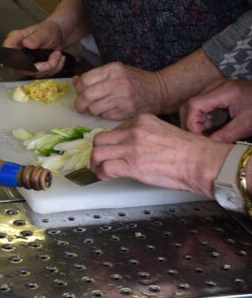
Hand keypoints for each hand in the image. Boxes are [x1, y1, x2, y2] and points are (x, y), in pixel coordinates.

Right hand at [3, 20, 68, 75]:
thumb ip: (35, 38)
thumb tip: (27, 43)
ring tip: (57, 54)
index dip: (18, 59)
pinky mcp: (33, 70)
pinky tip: (57, 58)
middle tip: (54, 56)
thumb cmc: (48, 30)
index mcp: (14, 41)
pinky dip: (55, 68)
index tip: (32, 60)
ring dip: (52, 66)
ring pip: (35, 74)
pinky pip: (43, 75)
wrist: (59, 35)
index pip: (8, 53)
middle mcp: (17, 53)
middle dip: (42, 66)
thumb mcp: (43, 32)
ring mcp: (24, 63)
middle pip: (21, 69)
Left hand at [72, 62, 165, 118]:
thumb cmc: (135, 80)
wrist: (159, 92)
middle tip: (80, 106)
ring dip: (90, 110)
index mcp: (113, 69)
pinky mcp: (126, 112)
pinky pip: (105, 116)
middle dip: (79, 103)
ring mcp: (122, 98)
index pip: (85, 80)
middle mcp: (117, 83)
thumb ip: (95, 75)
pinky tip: (108, 110)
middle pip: (87, 95)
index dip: (78, 88)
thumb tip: (74, 81)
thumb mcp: (116, 71)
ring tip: (94, 108)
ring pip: (94, 108)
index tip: (79, 92)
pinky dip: (102, 114)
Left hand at [91, 113, 227, 195]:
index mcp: (141, 121)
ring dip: (96, 163)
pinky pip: (106, 167)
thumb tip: (133, 147)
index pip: (115, 130)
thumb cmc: (190, 151)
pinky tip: (106, 176)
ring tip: (100, 170)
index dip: (112, 143)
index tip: (113, 151)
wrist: (201, 161)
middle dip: (98, 151)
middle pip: (101, 139)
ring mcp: (130, 147)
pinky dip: (103, 173)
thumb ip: (145, 135)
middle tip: (100, 160)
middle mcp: (133, 132)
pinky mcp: (131, 165)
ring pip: (98, 152)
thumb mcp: (163, 131)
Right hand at [180, 78, 251, 141]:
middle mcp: (216, 86)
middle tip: (198, 139)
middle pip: (190, 104)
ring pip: (193, 106)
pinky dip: (203, 120)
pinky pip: (202, 107)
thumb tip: (209, 143)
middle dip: (190, 123)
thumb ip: (227, 134)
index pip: (195, 104)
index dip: (191, 122)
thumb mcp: (247, 124)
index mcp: (224, 91)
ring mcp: (215, 89)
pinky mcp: (217, 94)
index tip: (197, 137)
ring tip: (204, 136)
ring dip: (196, 122)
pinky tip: (209, 130)